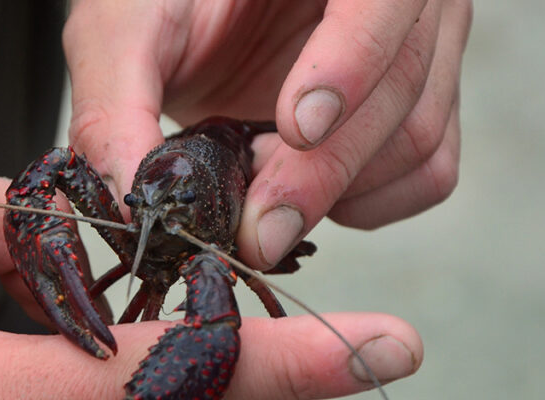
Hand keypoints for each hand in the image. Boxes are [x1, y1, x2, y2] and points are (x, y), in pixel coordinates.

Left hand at [64, 0, 472, 268]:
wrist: (202, 20)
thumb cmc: (167, 6)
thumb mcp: (122, 31)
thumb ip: (115, 105)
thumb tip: (136, 201)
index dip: (353, 61)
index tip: (294, 128)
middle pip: (402, 84)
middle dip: (322, 173)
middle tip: (256, 232)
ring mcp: (427, 49)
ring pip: (419, 140)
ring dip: (336, 192)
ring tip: (258, 191)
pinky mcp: (426, 107)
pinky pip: (429, 173)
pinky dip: (364, 204)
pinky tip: (303, 191)